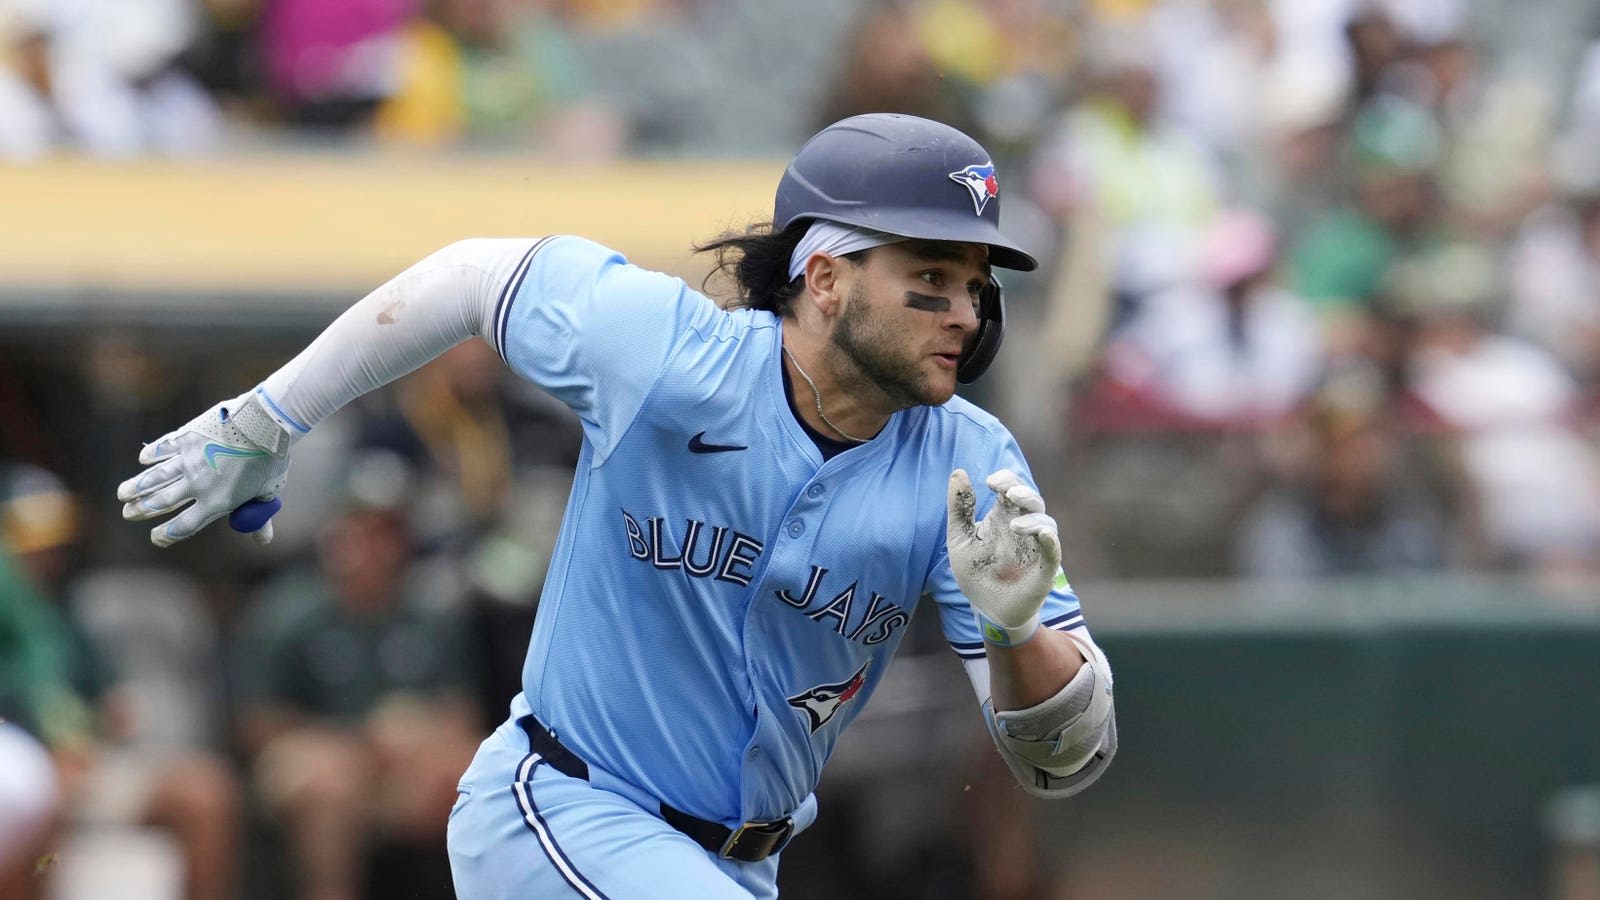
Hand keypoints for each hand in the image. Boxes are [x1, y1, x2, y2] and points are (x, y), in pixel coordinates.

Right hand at [117, 391, 291, 547]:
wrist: (264, 426)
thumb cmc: (271, 461)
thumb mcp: (268, 493)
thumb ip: (259, 518)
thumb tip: (263, 541)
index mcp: (217, 502)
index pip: (185, 526)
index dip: (167, 535)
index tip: (156, 538)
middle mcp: (197, 484)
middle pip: (161, 502)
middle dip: (141, 510)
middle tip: (128, 513)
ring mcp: (188, 460)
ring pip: (154, 477)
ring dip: (136, 487)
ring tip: (122, 494)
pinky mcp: (186, 437)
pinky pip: (163, 448)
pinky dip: (151, 455)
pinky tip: (143, 460)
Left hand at [946, 468, 1061, 645]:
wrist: (984, 608)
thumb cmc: (974, 571)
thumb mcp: (960, 539)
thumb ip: (959, 508)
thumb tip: (958, 471)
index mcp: (1002, 516)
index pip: (1010, 487)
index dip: (1005, 480)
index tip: (989, 481)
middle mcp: (1023, 527)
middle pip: (1032, 500)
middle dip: (1023, 492)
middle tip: (1008, 493)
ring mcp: (1035, 547)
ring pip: (1046, 523)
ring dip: (1033, 520)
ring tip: (1013, 526)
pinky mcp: (1043, 569)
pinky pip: (1053, 552)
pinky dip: (1051, 541)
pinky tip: (1043, 535)